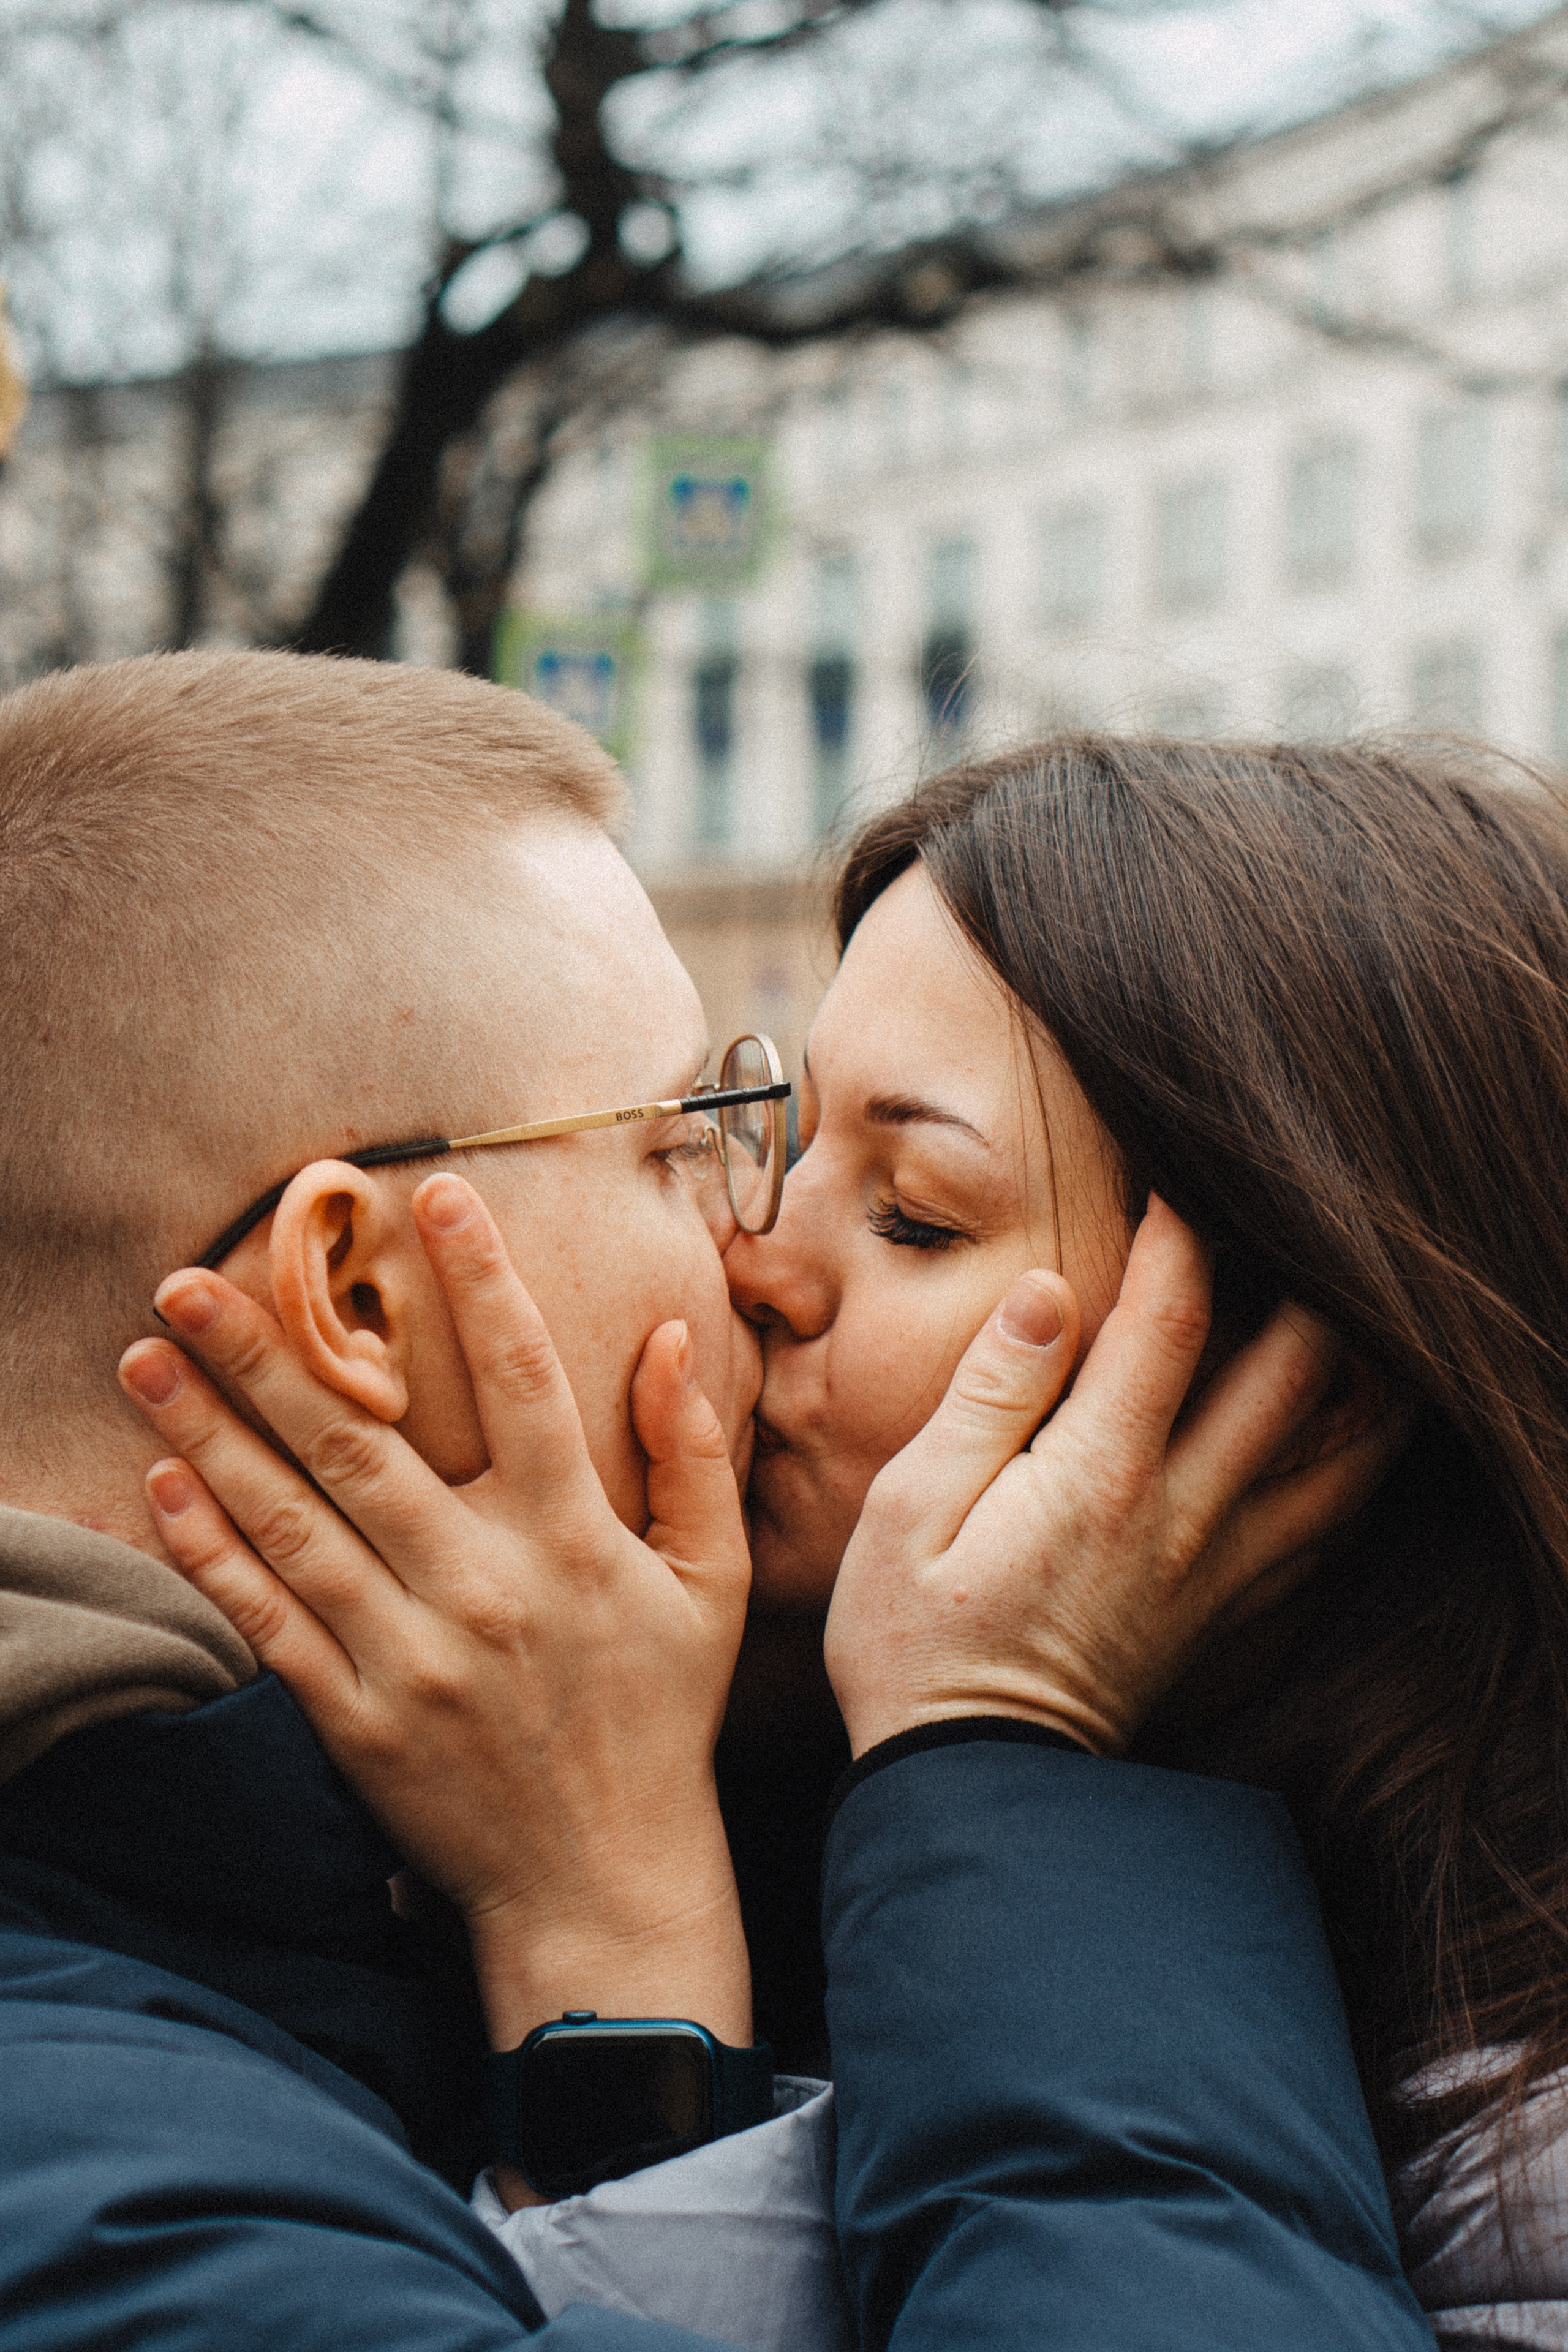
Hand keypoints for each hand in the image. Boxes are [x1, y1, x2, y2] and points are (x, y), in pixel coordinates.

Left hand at [119, 1173, 753, 2066]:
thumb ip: (691, 1456)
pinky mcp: (355, 1718)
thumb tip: (670, 1340)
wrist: (602, 1880)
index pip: (524, 1379)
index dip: (480, 1279)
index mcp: (573, 1540)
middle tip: (188, 1276)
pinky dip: (213, 1552)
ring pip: (292, 1521)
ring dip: (208, 1434)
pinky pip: (269, 1621)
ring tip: (144, 1359)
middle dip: (267, 1352)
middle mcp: (484, 1586)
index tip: (432, 1191)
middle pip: (360, 1441)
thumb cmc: (658, 1717)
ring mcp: (410, 1655)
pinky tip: (164, 1485)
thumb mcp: (709, 1583)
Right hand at [825, 1196, 1403, 1758]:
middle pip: (1297, 1374)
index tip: (1179, 1176)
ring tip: (1371, 1313)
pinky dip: (1356, 1473)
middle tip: (1303, 1224)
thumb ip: (988, 1395)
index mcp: (1099, 1476)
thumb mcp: (908, 1509)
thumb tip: (1053, 1295)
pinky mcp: (1228, 1616)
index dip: (1186, 1233)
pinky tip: (1353, 1439)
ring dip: (1367, 1376)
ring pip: (1342, 1456)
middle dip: (1310, 1283)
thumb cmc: (914, 1640)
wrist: (972, 1790)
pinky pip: (1327, 1534)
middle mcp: (1183, 1516)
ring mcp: (1220, 1571)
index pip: (1172, 1321)